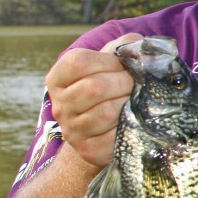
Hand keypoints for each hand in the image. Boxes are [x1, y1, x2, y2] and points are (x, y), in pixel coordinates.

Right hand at [46, 33, 142, 167]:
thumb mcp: (112, 61)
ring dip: (128, 104)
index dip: (108, 61)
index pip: (79, 62)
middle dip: (124, 83)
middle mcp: (59, 105)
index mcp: (58, 78)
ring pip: (106, 113)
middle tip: (135, 85)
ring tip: (134, 101)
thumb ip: (124, 46)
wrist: (105, 127)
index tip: (122, 66)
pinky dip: (129, 126)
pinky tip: (131, 120)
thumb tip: (138, 48)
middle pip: (94, 87)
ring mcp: (72, 130)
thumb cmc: (111, 85)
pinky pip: (113, 136)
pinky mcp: (88, 150)